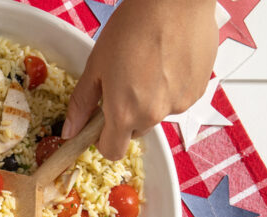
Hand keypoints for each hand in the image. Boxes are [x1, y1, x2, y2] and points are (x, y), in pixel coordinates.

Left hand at [61, 0, 217, 159]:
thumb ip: (81, 104)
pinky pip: (177, 100)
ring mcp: (178, 105)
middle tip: (123, 84)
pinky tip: (167, 62)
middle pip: (134, 132)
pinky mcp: (197, 92)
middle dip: (126, 116)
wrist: (175, 1)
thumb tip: (69, 131)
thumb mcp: (96, 66)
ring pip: (157, 115)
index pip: (112, 151)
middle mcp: (153, 115)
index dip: (104, 140)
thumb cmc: (133, 27)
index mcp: (124, 113)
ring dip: (150, 101)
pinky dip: (170, 88)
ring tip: (148, 66)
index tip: (101, 124)